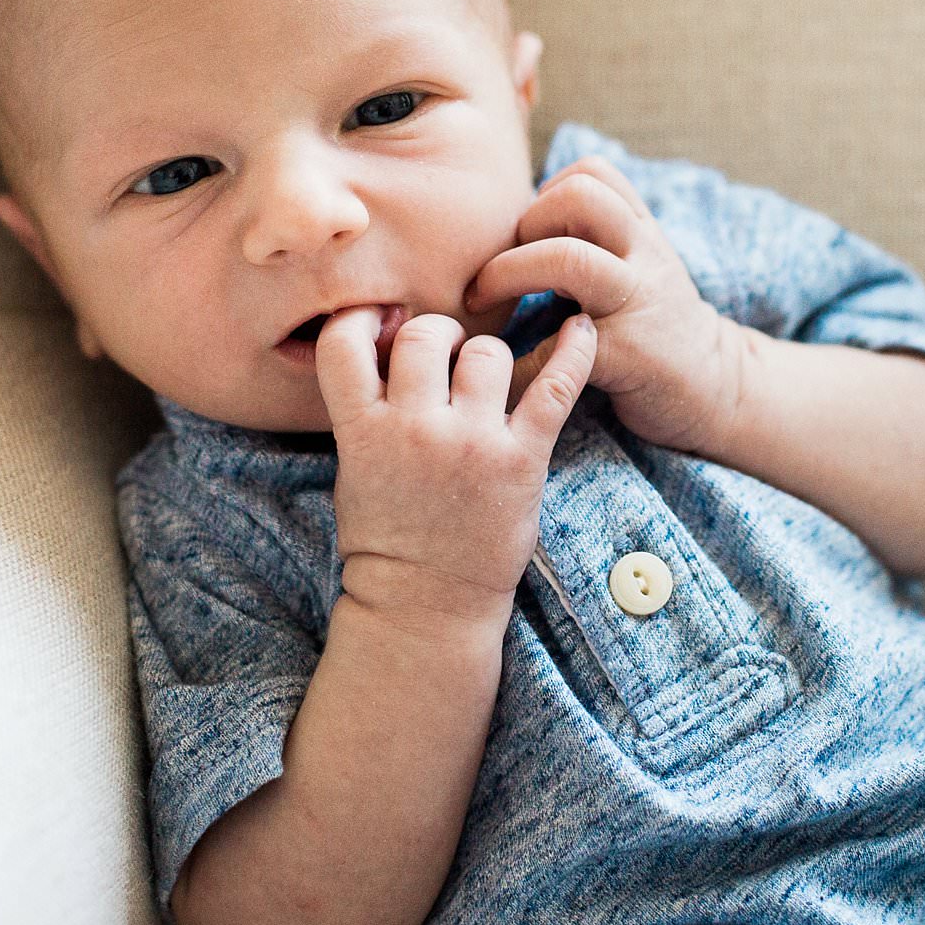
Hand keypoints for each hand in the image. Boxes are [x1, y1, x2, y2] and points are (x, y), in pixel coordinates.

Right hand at [315, 304, 597, 623]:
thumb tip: (388, 336)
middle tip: (445, 358)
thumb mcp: (353, 468)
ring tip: (486, 379)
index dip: (362, 319)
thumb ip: (366, 407)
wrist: (425, 605)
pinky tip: (581, 327)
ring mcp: (472, 443)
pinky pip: (555, 388)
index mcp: (362, 432)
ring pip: (487, 350)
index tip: (382, 325)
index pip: (344, 340)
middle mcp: (416, 430)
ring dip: (486, 356)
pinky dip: (574, 351)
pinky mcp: (522, 459)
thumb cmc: (387, 536)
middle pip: (426, 334)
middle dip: (436, 335)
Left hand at [464, 154, 745, 454]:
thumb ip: (596, 241)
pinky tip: (506, 374)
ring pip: (570, 258)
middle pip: (579, 198)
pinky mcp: (626, 355)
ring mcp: (637, 303)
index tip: (528, 233)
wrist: (715, 389)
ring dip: (509, 273)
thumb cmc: (654, 326)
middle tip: (500, 266)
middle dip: (524, 223)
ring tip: (486, 300)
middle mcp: (643, 257)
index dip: (545, 191)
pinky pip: (559, 349)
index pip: (591, 172)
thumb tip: (514, 228)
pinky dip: (519, 365)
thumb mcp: (638, 267)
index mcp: (640, 232)